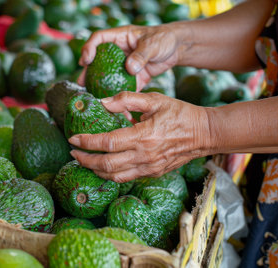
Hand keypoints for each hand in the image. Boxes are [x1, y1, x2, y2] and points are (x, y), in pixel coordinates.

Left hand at [68, 92, 211, 182]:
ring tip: (83, 160)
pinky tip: (102, 166)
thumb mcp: (154, 99)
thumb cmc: (180, 114)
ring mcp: (149, 168)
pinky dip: (110, 175)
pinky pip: (126, 178)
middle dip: (85, 160)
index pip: (107, 143)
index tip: (73, 138)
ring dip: (95, 170)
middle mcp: (145, 156)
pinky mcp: (153, 173)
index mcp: (143, 136)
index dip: (86, 142)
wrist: (204, 134)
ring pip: (114, 176)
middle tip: (73, 152)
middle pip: (106, 165)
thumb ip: (127, 100)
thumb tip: (102, 103)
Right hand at [77, 24, 184, 90]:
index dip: (89, 48)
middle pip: (98, 60)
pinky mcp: (133, 76)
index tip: (87, 60)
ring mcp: (124, 65)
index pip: (98, 39)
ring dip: (99, 85)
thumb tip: (129, 68)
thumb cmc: (164, 38)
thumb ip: (141, 55)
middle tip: (81, 82)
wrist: (177, 48)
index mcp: (120, 37)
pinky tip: (113, 103)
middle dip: (88, 71)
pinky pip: (122, 85)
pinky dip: (118, 94)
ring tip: (91, 94)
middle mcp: (118, 51)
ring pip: (107, 74)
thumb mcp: (153, 43)